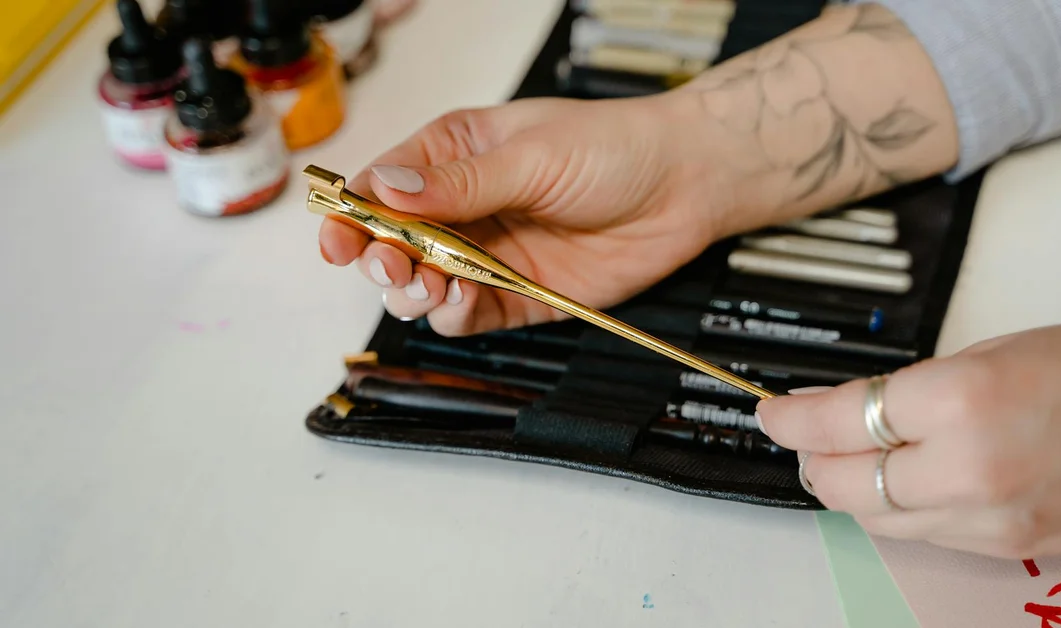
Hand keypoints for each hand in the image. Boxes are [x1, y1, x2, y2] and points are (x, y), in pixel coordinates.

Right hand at [319, 95, 737, 335]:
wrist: (687, 184)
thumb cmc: (616, 148)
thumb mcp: (532, 154)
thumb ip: (460, 183)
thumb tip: (385, 188)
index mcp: (453, 156)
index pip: (381, 188)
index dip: (352, 215)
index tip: (339, 238)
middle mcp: (463, 209)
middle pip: (392, 246)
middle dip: (382, 261)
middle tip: (395, 265)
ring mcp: (489, 255)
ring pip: (423, 288)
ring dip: (416, 293)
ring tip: (432, 283)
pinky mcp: (518, 295)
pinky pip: (468, 316)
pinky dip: (456, 316)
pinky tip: (464, 300)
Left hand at [756, 319, 1060, 557]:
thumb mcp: (998, 350)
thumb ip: (918, 387)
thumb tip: (852, 407)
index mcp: (965, 399)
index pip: (840, 418)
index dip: (791, 416)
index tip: (772, 410)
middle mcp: (969, 469)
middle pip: (842, 481)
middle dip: (808, 455)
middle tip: (801, 432)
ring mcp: (989, 519)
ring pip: (874, 517)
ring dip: (845, 486)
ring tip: (843, 455)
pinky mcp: (1007, 547)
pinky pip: (921, 536)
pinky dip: (894, 509)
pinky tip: (899, 480)